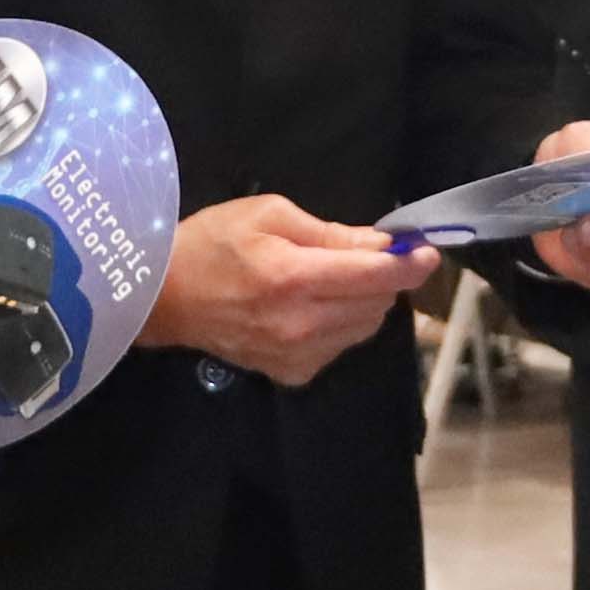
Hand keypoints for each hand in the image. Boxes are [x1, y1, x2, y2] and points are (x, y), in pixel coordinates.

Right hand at [149, 191, 442, 387]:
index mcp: (294, 278)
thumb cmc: (212, 243)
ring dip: (364, 302)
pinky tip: (313, 309)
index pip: (375, 277)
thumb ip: (330, 233)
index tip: (425, 251)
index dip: (409, 264)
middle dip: (384, 278)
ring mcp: (297, 355)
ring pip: (364, 328)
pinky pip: (339, 347)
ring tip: (335, 280)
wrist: (164, 298)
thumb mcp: (268, 215)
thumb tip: (380, 244)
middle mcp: (301, 324)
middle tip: (368, 256)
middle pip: (377, 305)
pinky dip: (340, 325)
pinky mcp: (291, 373)